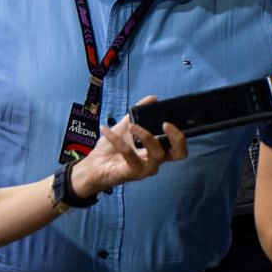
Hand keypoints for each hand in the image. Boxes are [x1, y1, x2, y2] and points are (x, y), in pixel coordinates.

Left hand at [73, 100, 187, 194]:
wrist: (93, 166)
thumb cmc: (111, 149)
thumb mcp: (125, 127)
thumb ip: (139, 113)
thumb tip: (153, 98)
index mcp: (157, 151)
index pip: (179, 148)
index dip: (179, 136)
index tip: (167, 121)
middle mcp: (156, 161)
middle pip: (179, 154)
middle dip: (176, 137)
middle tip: (165, 124)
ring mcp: (146, 169)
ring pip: (157, 153)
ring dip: (145, 135)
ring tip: (131, 125)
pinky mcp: (133, 173)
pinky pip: (129, 153)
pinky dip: (117, 139)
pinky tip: (106, 130)